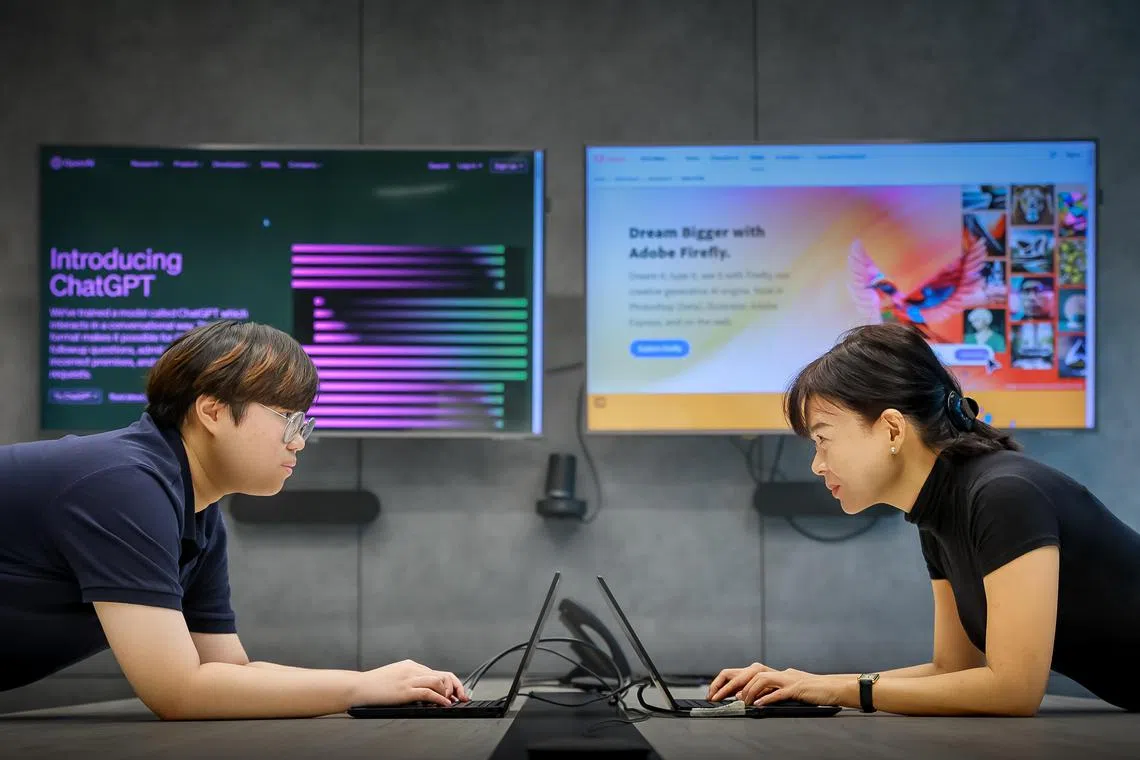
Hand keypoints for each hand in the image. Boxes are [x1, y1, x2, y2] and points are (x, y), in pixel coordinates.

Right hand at [352, 659, 468, 706]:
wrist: (357, 687)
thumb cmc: (374, 685)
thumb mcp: (394, 677)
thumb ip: (409, 680)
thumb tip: (424, 691)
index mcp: (410, 665)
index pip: (437, 672)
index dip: (451, 683)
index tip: (457, 693)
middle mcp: (412, 669)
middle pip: (443, 674)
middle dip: (456, 687)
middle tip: (463, 697)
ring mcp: (408, 678)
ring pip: (438, 681)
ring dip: (449, 692)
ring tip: (453, 702)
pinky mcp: (404, 690)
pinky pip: (428, 692)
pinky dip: (440, 698)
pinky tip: (444, 704)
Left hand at [708, 662, 814, 701]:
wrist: (834, 688)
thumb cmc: (810, 691)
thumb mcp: (786, 689)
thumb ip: (769, 691)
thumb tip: (748, 697)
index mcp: (773, 674)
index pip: (744, 672)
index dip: (726, 681)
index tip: (714, 694)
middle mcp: (778, 673)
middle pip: (748, 672)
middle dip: (729, 684)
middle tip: (716, 697)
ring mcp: (788, 679)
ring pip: (762, 678)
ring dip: (748, 690)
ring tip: (741, 702)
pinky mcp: (797, 688)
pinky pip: (779, 692)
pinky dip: (768, 697)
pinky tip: (759, 705)